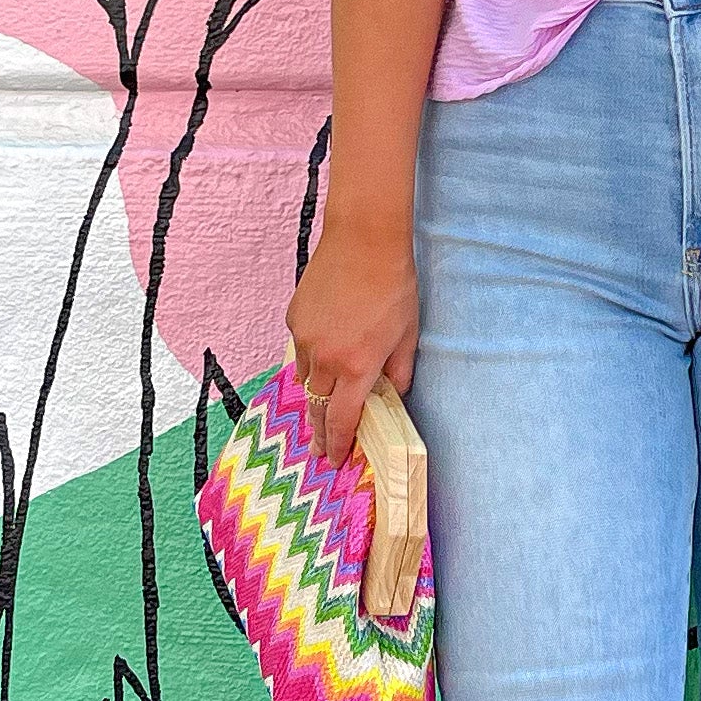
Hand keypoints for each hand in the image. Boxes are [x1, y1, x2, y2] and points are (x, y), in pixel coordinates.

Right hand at [285, 214, 418, 465]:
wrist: (363, 239)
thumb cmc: (394, 285)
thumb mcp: (407, 335)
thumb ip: (399, 372)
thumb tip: (393, 396)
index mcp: (357, 367)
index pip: (341, 419)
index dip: (337, 444)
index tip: (334, 460)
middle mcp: (325, 358)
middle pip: (316, 407)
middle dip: (319, 432)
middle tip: (319, 451)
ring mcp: (304, 339)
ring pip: (305, 379)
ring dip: (315, 395)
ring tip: (321, 406)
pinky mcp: (294, 319)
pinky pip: (300, 351)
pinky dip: (310, 360)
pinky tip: (323, 355)